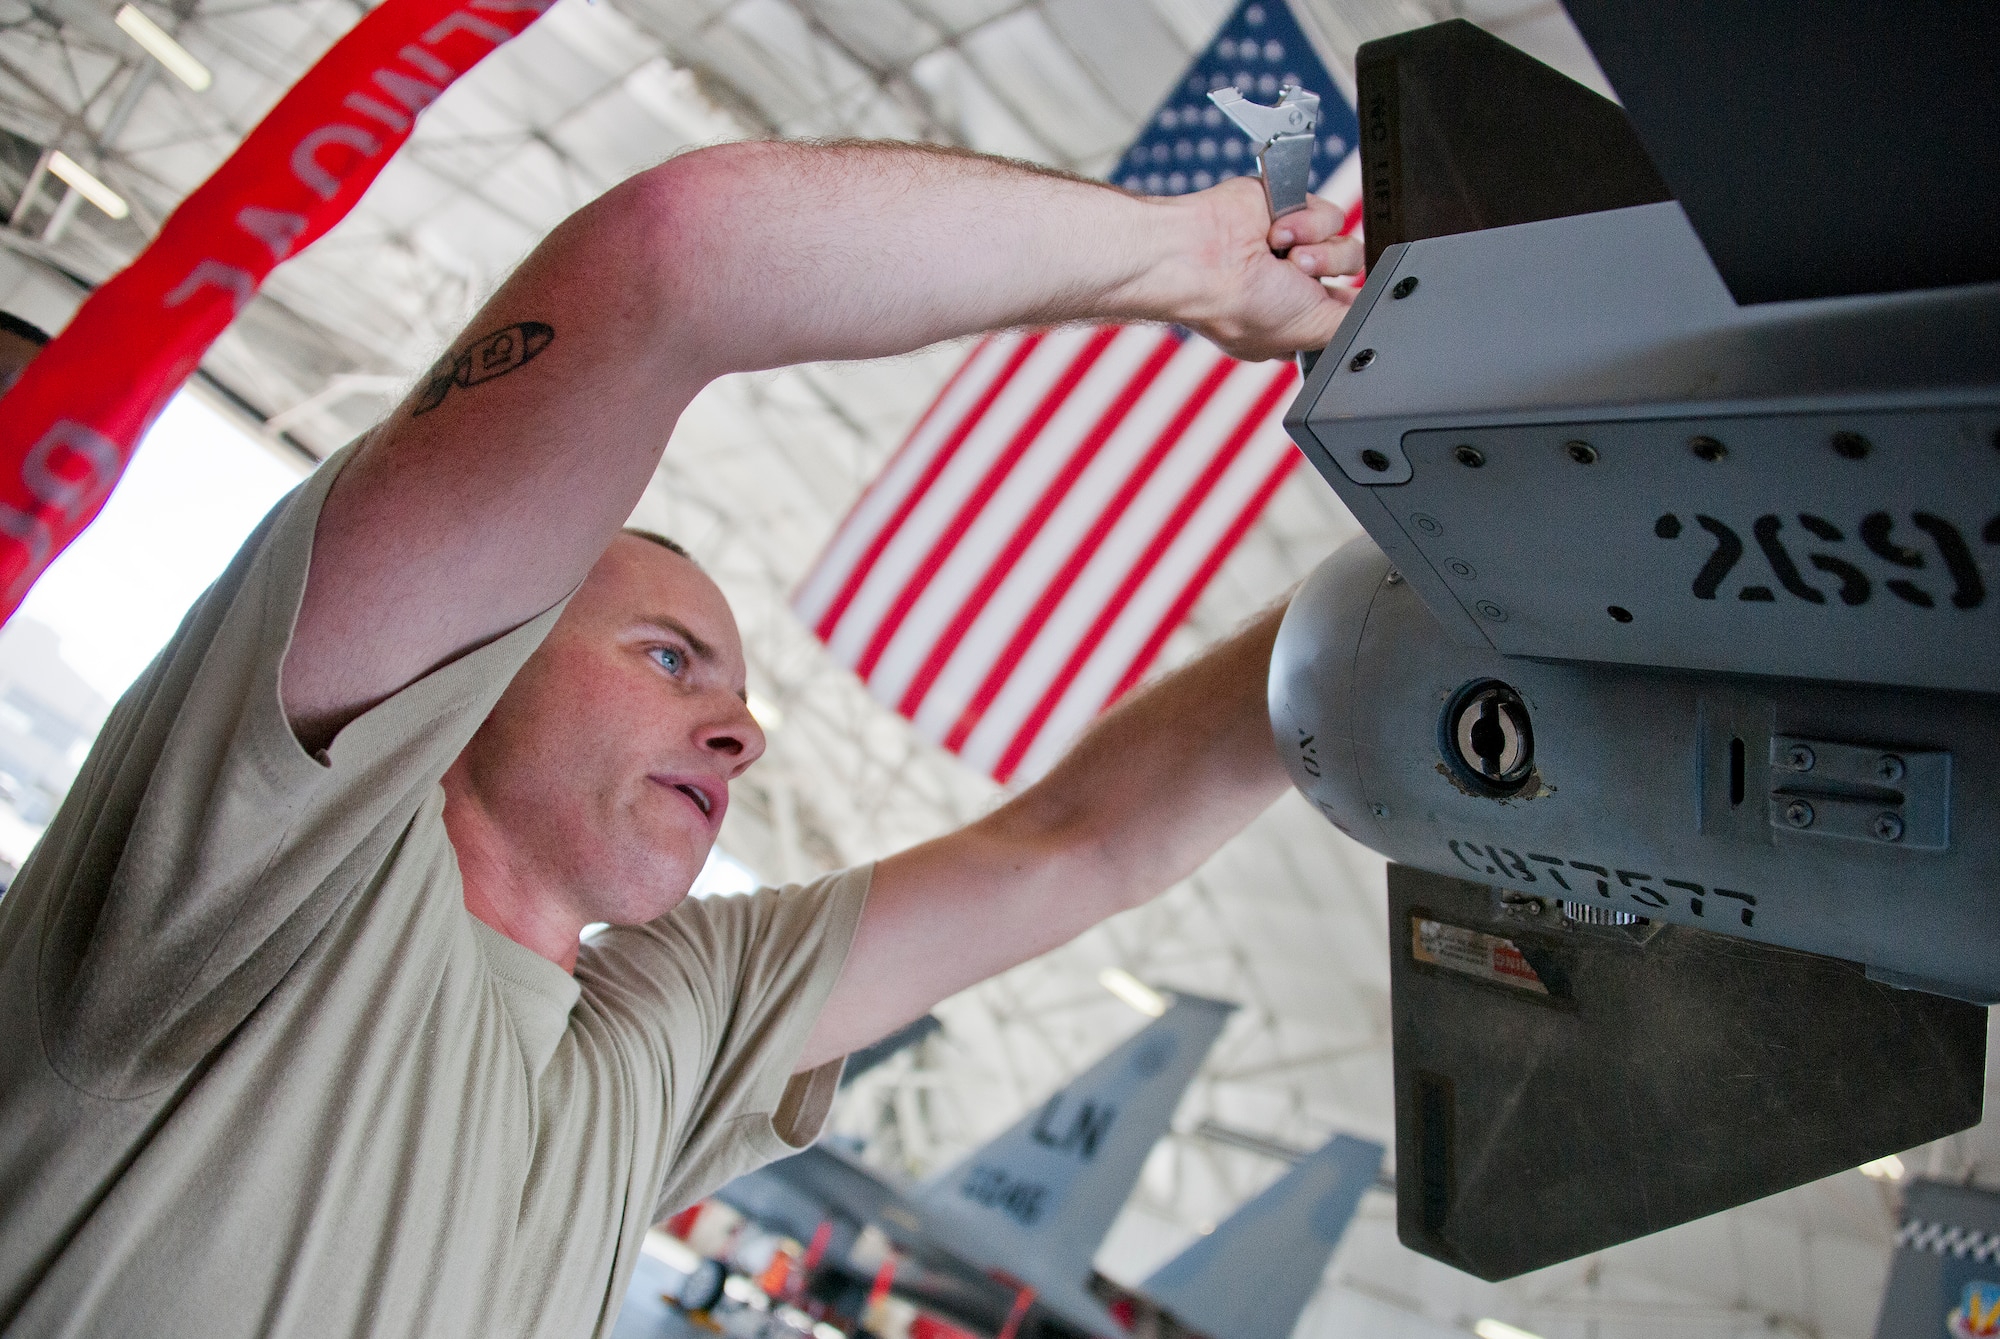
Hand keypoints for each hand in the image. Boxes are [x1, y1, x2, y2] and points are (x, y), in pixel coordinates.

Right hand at [1171, 178, 1363, 361]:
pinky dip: (1305, 223)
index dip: (1355, 305)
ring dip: (1319, 251)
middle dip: (1330, 274)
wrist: (1203, 258)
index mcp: (1296, 320)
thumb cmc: (1237, 306)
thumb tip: (1378, 321)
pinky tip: (1276, 233)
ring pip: (1345, 243)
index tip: (1346, 305)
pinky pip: (1329, 214)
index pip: (1345, 310)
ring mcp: (1292, 247)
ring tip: (1285, 256)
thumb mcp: (1311, 333)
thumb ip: (1352, 325)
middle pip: (1352, 273)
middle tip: (1297, 278)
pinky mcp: (1290, 211)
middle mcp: (1294, 284)